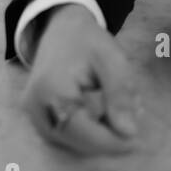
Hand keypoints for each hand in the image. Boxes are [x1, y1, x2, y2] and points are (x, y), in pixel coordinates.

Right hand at [21, 5, 140, 154]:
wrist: (62, 29)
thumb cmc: (88, 41)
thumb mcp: (112, 60)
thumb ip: (120, 95)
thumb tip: (129, 133)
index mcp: (53, 90)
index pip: (84, 132)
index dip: (113, 141)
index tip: (138, 141)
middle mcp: (35, 107)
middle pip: (78, 140)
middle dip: (108, 136)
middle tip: (133, 117)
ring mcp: (32, 114)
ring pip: (71, 141)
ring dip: (98, 133)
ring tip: (119, 110)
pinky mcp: (36, 116)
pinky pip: (64, 134)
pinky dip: (86, 129)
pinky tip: (102, 112)